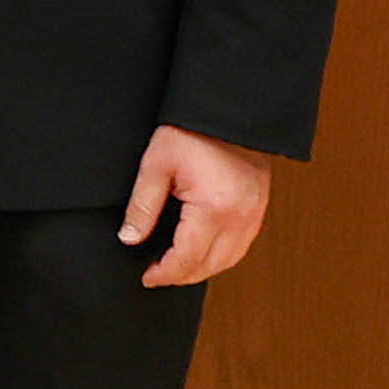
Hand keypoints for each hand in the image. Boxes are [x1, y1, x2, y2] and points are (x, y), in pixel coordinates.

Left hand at [118, 122, 278, 287]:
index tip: (147, 277)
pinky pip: (241, 245)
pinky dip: (221, 256)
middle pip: (210, 265)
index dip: (165, 273)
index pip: (187, 258)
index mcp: (214, 208)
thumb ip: (143, 206)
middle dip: (181, 276)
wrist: (228, 111)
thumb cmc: (191, 132)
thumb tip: (129, 238)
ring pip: (230, 260)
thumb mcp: (156, 165)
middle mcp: (240, 217)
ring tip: (176, 268)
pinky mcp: (259, 208)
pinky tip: (202, 252)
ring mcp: (254, 214)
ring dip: (202, 269)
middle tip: (157, 275)